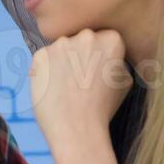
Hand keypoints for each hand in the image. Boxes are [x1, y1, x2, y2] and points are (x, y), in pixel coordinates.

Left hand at [29, 30, 131, 145]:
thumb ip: (117, 61)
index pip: (103, 39)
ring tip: (67, 87)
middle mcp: (86, 36)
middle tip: (81, 80)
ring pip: (61, 48)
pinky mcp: (40, 55)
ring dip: (63, 61)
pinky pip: (44, 58)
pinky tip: (54, 88)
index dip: (99, 58)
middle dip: (81, 55)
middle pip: (81, 40)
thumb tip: (109, 56)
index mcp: (111, 39)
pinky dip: (46, 70)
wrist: (77, 128)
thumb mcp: (124, 81)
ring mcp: (61, 44)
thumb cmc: (103, 108)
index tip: (97, 73)